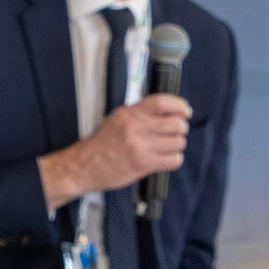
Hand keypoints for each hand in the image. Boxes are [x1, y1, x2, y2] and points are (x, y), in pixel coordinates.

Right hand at [39, 95, 189, 207]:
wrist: (83, 166)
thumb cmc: (101, 145)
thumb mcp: (116, 120)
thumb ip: (140, 114)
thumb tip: (168, 111)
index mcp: (128, 114)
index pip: (162, 102)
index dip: (179, 105)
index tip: (185, 111)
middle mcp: (134, 128)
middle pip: (176, 123)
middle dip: (180, 129)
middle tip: (174, 133)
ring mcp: (139, 146)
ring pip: (178, 142)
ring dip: (176, 146)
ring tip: (164, 148)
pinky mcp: (143, 164)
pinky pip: (174, 160)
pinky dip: (173, 160)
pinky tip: (163, 159)